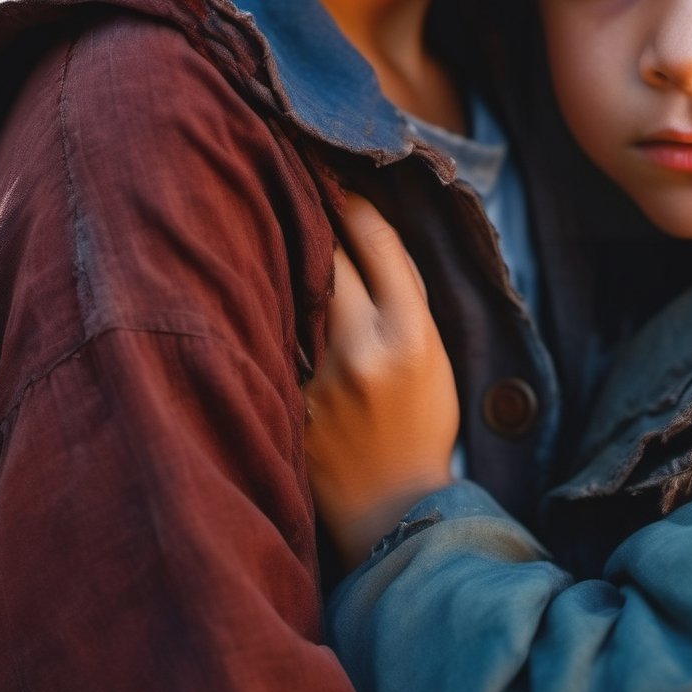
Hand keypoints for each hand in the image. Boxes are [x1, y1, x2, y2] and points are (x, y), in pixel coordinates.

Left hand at [303, 194, 458, 568]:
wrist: (392, 512)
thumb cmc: (422, 427)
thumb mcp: (436, 355)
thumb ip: (407, 296)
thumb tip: (371, 232)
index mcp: (411, 332)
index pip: (376, 241)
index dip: (354, 201)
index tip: (337, 179)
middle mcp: (363, 348)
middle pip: (326, 257)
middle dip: (312, 217)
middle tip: (293, 183)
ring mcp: (320, 378)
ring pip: (294, 291)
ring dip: (285, 258)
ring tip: (268, 224)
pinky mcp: (288, 402)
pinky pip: (276, 338)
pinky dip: (270, 312)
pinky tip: (255, 293)